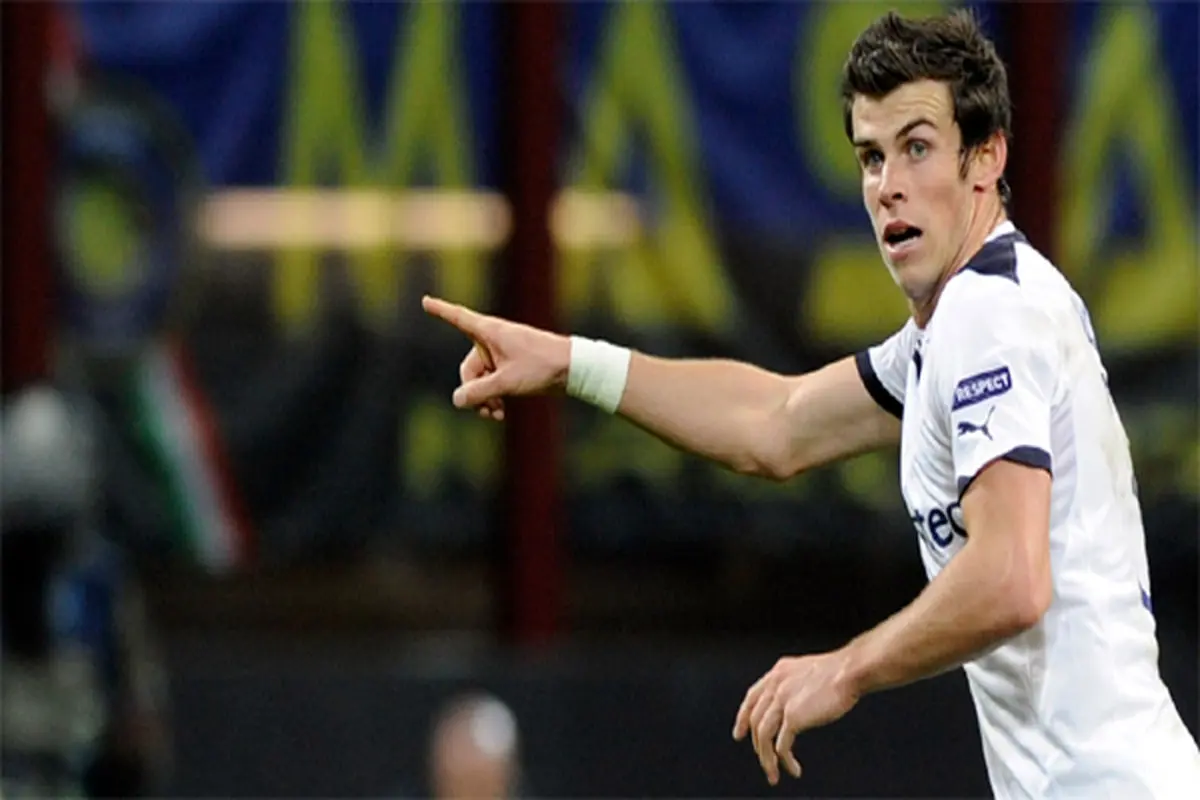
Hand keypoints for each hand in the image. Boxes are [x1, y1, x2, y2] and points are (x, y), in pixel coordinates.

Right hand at [422, 295, 569, 420]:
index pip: (458, 318)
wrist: (573, 368)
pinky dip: (494, 395)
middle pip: (469, 369)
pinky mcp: (511, 364)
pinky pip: (493, 381)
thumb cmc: (541, 367)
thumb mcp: (506, 382)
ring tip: (496, 414)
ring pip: (481, 379)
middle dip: (474, 392)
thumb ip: (479, 393)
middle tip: (488, 411)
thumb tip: (457, 400)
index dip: (441, 311)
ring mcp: (502, 353)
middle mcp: (492, 339)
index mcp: (489, 332)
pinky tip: (501, 412)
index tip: (425, 300)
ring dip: (485, 398)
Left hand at [732, 651, 860, 785]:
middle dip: (758, 746)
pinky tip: (793, 769)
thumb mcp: (809, 672)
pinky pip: (781, 746)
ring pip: (763, 736)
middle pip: (756, 720)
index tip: (740, 734)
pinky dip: (784, 761)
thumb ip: (798, 685)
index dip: (743, 717)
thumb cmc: (841, 671)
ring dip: (767, 759)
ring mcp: (782, 700)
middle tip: (766, 763)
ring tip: (774, 774)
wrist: (851, 670)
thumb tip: (798, 704)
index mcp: (779, 672)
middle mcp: (775, 685)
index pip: (752, 697)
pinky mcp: (793, 717)